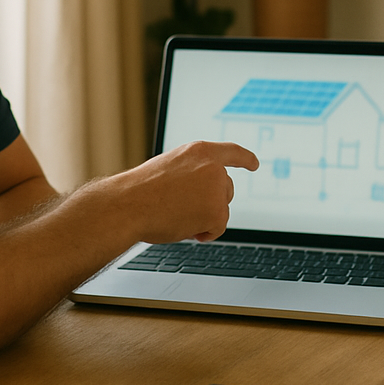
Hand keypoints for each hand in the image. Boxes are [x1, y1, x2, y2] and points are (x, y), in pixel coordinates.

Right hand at [114, 141, 258, 244]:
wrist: (129, 205)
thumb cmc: (141, 190)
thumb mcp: (170, 168)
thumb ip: (192, 173)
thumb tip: (204, 194)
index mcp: (200, 151)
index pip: (231, 152)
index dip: (245, 158)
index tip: (254, 164)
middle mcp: (214, 167)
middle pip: (227, 189)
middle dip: (212, 202)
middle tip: (183, 208)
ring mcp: (217, 188)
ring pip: (222, 209)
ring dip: (205, 217)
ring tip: (177, 215)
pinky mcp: (218, 211)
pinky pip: (217, 228)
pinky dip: (204, 233)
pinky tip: (185, 228)